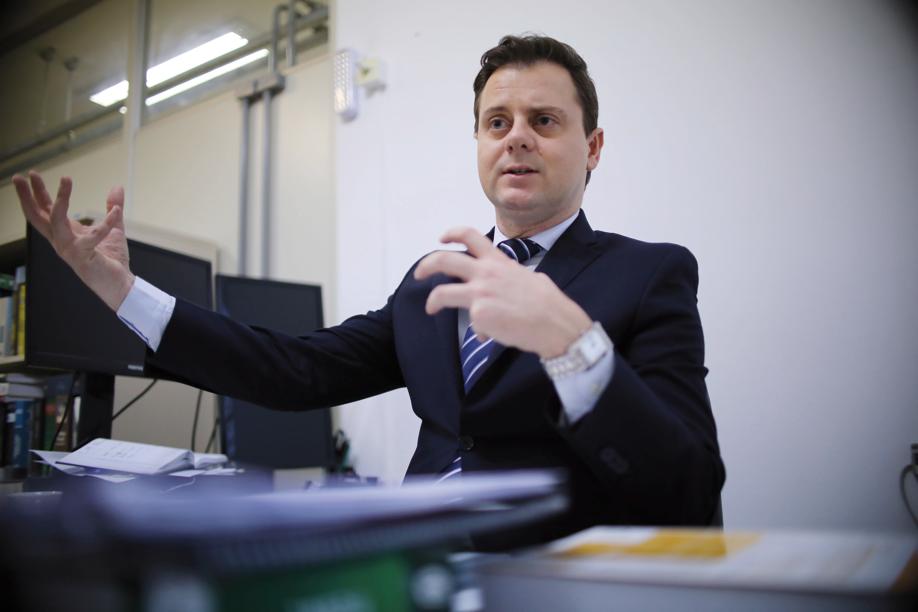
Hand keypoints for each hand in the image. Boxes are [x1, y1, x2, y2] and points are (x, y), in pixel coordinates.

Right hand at [13, 171, 134, 310]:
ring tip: (65, 179)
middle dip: (27, 196)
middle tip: (21, 176)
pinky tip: (117, 211)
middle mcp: (62, 241)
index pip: (44, 211)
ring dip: (60, 199)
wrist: (121, 286)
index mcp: (65, 234)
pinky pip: (93, 235)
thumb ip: (112, 208)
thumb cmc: (112, 260)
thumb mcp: (114, 228)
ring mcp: (69, 249)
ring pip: (56, 220)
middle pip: (37, 216)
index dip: (36, 193)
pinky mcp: (83, 256)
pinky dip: (106, 222)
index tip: (30, 175)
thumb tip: (116, 187)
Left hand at [414, 227, 591, 358]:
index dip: (452, 234)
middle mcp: (486, 273)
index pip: (471, 236)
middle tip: (420, 273)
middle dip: (427, 265)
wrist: (555, 323)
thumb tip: (503, 293)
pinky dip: (479, 331)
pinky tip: (490, 335)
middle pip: (444, 260)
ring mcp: (480, 293)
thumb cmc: (549, 304)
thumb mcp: (530, 278)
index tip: (442, 238)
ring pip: (442, 292)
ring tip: (431, 307)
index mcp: (499, 261)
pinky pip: (471, 324)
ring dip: (433, 300)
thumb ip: (510, 279)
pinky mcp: (479, 314)